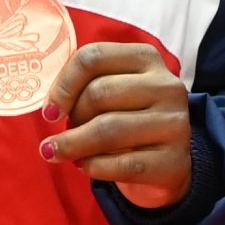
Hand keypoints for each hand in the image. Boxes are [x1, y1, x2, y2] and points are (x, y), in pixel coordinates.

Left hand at [40, 43, 191, 208]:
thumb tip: (51, 108)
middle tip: (62, 134)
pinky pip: (123, 164)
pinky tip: (84, 166)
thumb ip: (86, 86)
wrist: (169, 161)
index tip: (50, 111)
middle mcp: (166, 85)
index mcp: (146, 58)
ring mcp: (174, 123)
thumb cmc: (129, 118)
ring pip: (108, 130)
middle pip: (99, 93)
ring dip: (74, 145)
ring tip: (59, 153)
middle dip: (72, 118)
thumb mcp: (115, 91)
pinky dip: (95, 167)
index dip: (63, 84)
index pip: (93, 57)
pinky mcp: (173, 160)